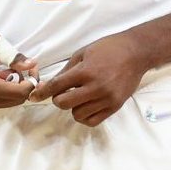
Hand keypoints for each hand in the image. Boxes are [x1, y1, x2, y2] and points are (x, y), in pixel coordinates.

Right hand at [0, 32, 37, 110]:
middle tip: (23, 66)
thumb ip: (14, 56)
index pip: (20, 92)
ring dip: (17, 86)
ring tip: (9, 69)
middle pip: (19, 99)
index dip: (32, 80)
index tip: (32, 66)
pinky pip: (4, 101)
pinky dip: (9, 89)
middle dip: (26, 83)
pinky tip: (2, 75)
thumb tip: (32, 65)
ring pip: (13, 102)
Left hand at [29, 31, 151, 125]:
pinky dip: (85, 115)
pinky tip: (87, 105)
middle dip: (59, 98)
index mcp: (86, 71)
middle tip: (65, 91)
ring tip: (81, 96)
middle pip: (64, 103)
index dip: (42, 93)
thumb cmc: (109, 48)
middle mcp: (95, 87)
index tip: (33, 97)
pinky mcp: (115, 107)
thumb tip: (51, 85)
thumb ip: (67, 70)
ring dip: (74, 107)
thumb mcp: (84, 53)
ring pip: (77, 114)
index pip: (57, 86)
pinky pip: (92, 121)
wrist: (137, 53)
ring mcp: (106, 99)